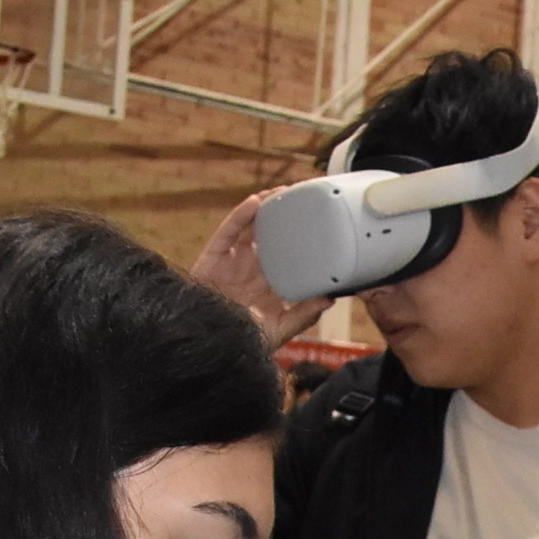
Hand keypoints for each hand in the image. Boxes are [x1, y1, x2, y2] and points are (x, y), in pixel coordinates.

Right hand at [193, 188, 333, 349]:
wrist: (207, 345)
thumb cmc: (241, 342)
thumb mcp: (279, 329)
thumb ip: (304, 315)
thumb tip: (330, 298)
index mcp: (268, 286)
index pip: (288, 257)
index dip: (301, 240)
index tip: (319, 224)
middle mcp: (251, 270)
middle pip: (269, 237)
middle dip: (284, 218)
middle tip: (302, 197)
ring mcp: (231, 262)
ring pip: (249, 229)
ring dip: (264, 209)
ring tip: (280, 192)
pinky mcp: (213, 258)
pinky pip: (227, 233)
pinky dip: (240, 216)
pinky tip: (254, 203)